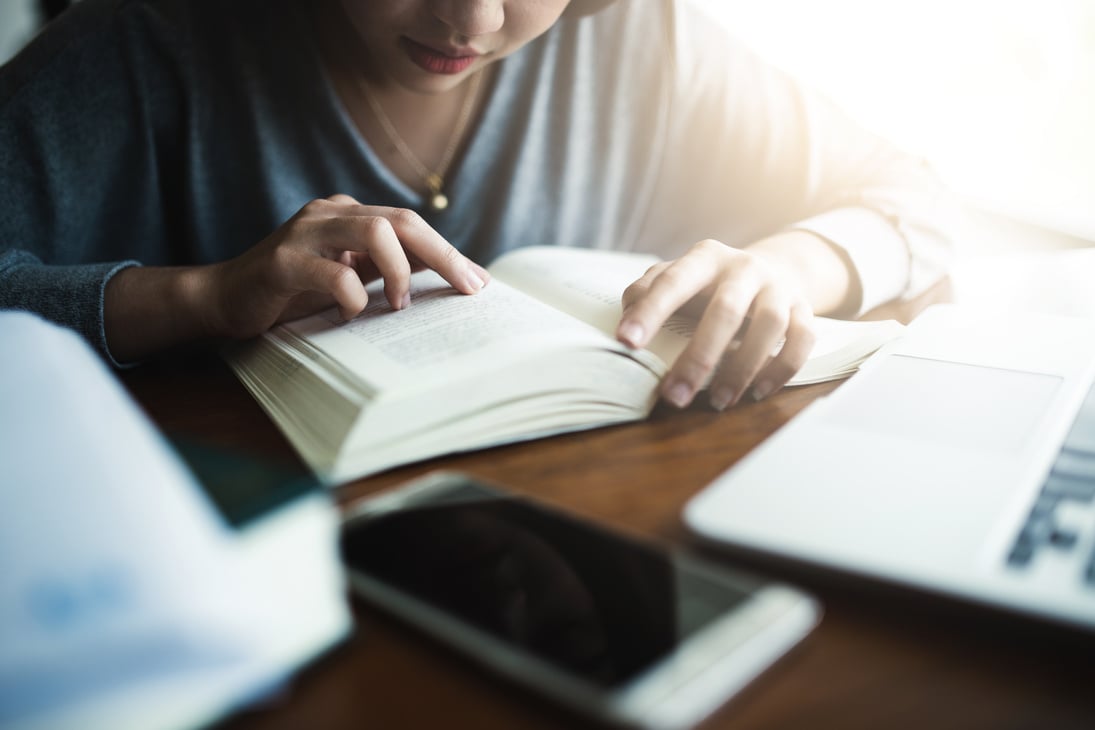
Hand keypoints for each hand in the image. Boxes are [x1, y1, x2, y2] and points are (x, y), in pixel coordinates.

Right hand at [206, 194, 489, 338]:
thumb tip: (451, 280)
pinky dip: (353, 298)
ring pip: (374, 233)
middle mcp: (329, 214)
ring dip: (399, 272)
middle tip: (466, 289)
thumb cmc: (293, 293)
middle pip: (401, 221)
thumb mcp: (349, 277)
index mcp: (349, 214)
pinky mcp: (281, 261)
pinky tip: (351, 316)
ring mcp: (304, 233)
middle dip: (443, 255)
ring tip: (399, 305)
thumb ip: (388, 271)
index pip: (411, 223)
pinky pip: (334, 274)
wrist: (223, 299)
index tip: (479, 283)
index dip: (449, 251)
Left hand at [616, 238, 815, 410]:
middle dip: (699, 357)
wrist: (774, 268)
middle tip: (675, 395)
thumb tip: (626, 322)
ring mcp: (778, 288)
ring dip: (743, 368)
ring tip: (718, 401)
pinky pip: (802, 339)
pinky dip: (782, 369)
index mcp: (705, 258)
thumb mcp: (678, 277)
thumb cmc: (710, 284)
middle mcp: (744, 267)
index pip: (674, 282)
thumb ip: (647, 292)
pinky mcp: (804, 309)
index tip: (627, 342)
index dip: (650, 313)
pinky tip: (757, 392)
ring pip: (769, 326)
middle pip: (726, 310)